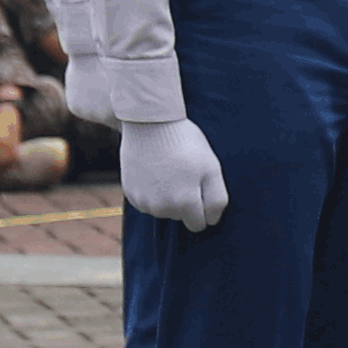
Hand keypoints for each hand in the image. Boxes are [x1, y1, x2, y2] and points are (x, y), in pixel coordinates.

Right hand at [121, 114, 231, 229]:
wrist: (149, 123)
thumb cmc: (185, 142)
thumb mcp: (212, 167)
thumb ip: (216, 199)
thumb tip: (212, 221)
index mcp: (185, 203)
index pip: (199, 225)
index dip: (203, 208)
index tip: (201, 188)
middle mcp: (162, 208)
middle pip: (180, 217)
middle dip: (185, 202)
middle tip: (185, 174)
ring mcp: (144, 202)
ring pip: (163, 210)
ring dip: (168, 197)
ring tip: (169, 170)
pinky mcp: (130, 194)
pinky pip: (147, 202)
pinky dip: (152, 192)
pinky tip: (155, 172)